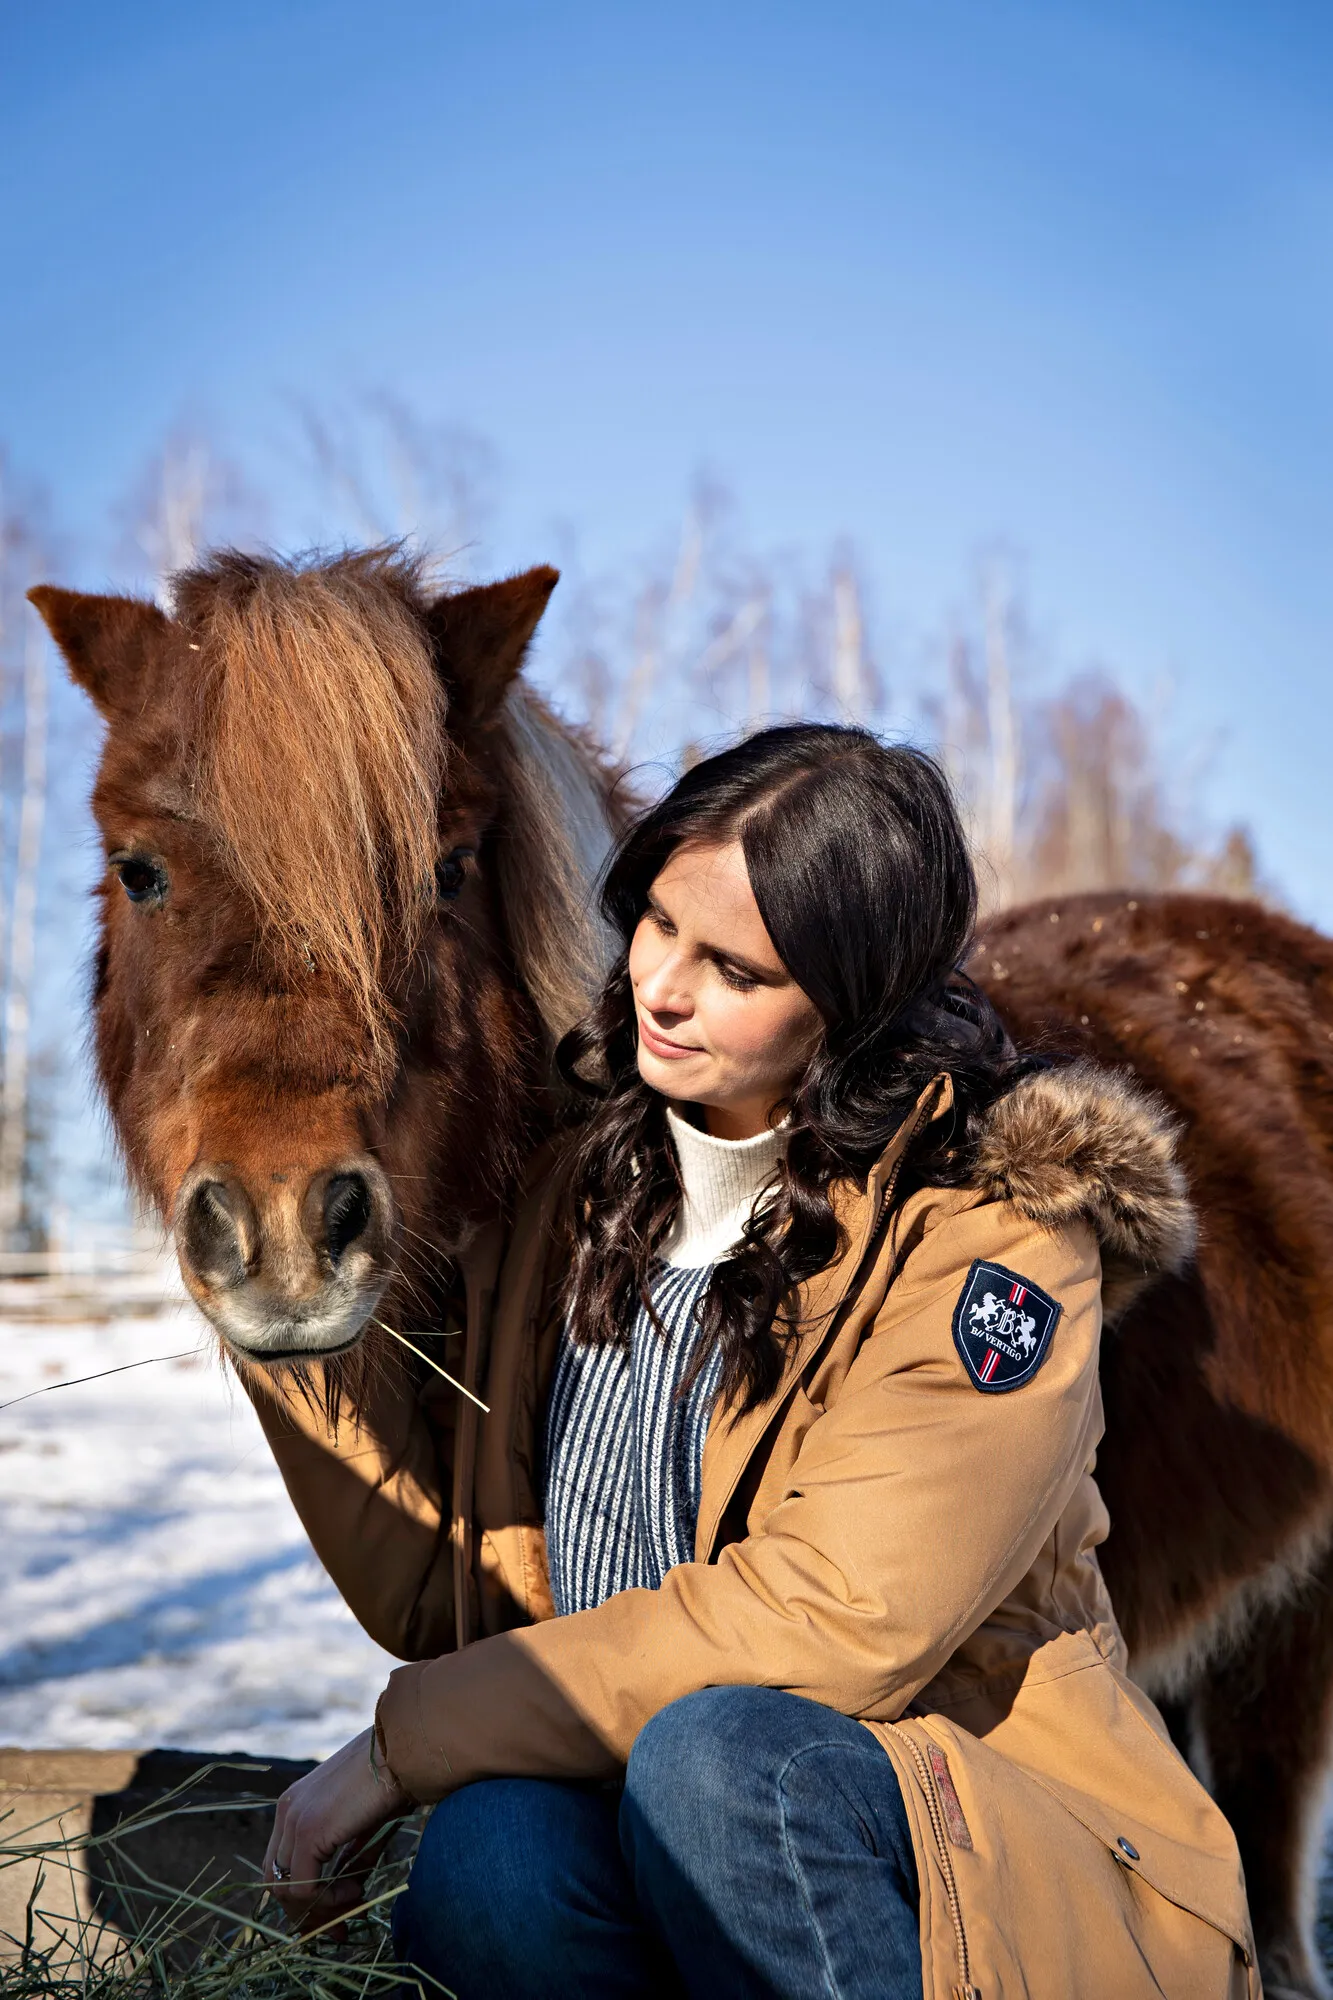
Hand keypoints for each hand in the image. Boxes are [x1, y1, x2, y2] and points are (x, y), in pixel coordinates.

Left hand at [263, 1726, 409, 1932]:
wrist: (405, 1748)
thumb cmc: (394, 1777)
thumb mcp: (364, 1823)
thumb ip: (349, 1855)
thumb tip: (348, 1890)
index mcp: (295, 1804)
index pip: (281, 1865)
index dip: (305, 1899)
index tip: (336, 1917)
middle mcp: (287, 1810)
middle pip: (276, 1882)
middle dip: (308, 1914)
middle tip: (341, 1930)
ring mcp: (294, 1819)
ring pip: (285, 1889)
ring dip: (320, 1910)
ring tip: (357, 1903)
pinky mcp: (309, 1830)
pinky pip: (303, 1886)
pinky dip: (328, 1901)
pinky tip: (356, 1891)